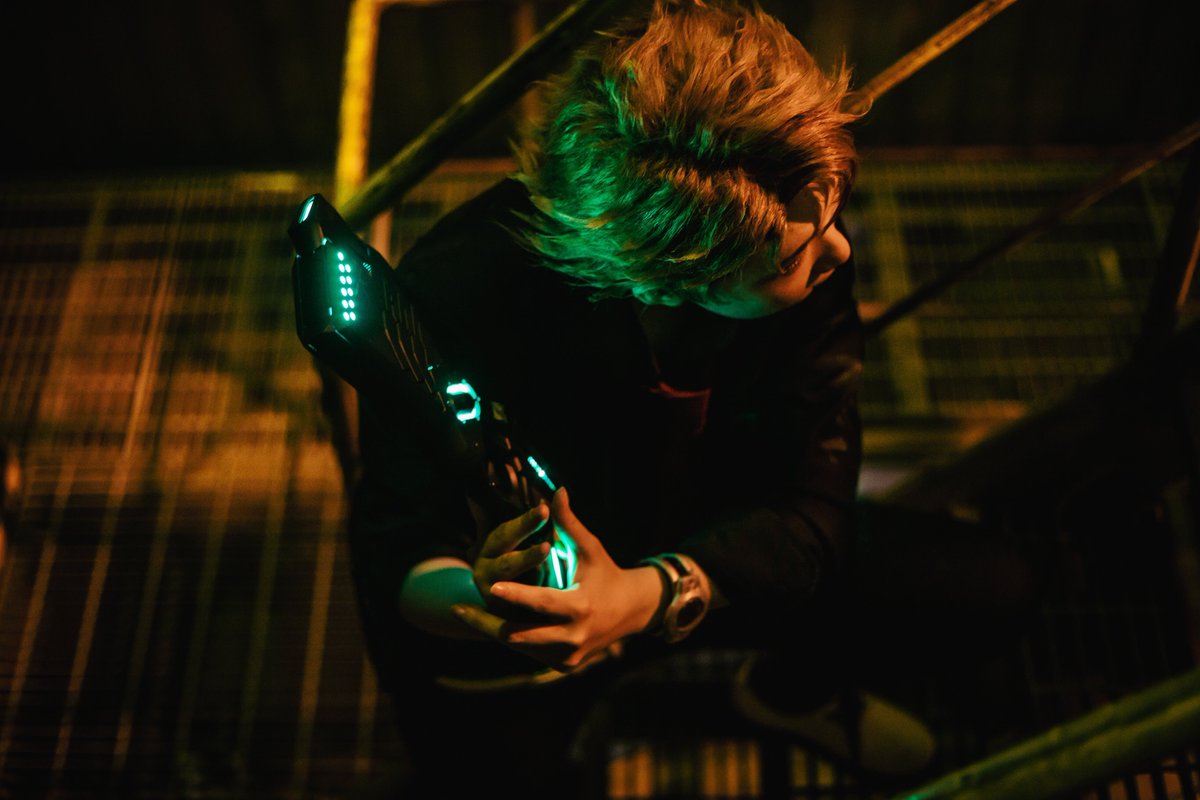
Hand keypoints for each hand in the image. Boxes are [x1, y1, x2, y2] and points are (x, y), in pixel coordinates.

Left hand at [454, 487, 662, 671]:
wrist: (631, 612)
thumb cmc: (606, 573)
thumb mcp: (589, 549)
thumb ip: (568, 523)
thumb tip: (556, 489)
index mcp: (581, 607)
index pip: (542, 603)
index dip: (517, 595)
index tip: (492, 586)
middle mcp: (573, 637)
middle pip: (520, 634)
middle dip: (486, 622)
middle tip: (457, 609)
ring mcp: (568, 656)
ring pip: (520, 645)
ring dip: (492, 629)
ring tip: (464, 614)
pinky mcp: (564, 665)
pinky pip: (529, 651)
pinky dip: (510, 636)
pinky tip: (486, 622)